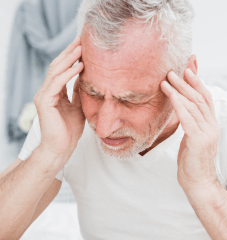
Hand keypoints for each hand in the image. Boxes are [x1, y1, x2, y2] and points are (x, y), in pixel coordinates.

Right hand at [34, 36, 84, 156]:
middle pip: (57, 66)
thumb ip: (78, 92)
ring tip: (81, 48)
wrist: (62, 147)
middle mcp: (48, 91)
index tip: (83, 47)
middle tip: (81, 40)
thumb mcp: (78, 106)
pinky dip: (68, 74)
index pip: (62, 70)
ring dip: (69, 59)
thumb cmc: (70, 130)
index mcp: (55, 92)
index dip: (72, 57)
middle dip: (69, 52)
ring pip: (55, 71)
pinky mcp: (44, 102)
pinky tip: (79, 66)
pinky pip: (57, 83)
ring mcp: (44, 95)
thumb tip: (86, 77)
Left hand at [161, 69, 219, 192]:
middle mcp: (211, 126)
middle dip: (186, 83)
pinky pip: (187, 118)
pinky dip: (178, 104)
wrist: (197, 182)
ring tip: (167, 80)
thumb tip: (182, 110)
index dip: (196, 84)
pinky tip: (170, 95)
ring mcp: (207, 133)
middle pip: (199, 99)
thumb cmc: (191, 160)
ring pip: (193, 105)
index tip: (186, 71)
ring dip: (179, 91)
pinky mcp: (199, 140)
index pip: (204, 99)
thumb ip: (190, 123)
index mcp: (210, 125)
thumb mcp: (191, 137)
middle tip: (173, 71)